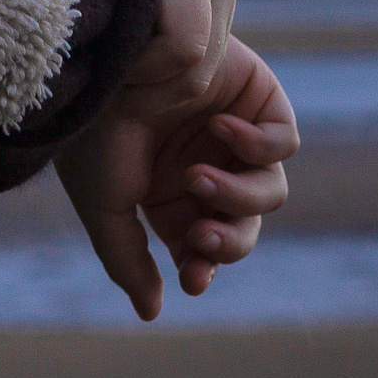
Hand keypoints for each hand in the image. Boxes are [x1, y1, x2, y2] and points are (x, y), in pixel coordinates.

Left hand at [52, 0, 237, 101]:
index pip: (184, 46)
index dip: (141, 73)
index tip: (95, 69)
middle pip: (199, 69)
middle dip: (149, 89)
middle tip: (95, 86)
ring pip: (205, 72)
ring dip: (158, 88)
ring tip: (104, 78)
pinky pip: (205, 58)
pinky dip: (168, 75)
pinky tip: (124, 67)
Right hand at [55, 36, 299, 318]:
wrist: (106, 63)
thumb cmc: (93, 134)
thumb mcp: (104, 205)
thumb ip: (128, 261)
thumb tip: (153, 313)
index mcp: (170, 196)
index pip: (204, 248)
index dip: (205, 265)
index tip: (192, 279)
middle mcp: (207, 168)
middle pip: (243, 226)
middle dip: (228, 241)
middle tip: (201, 236)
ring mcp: (235, 135)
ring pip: (270, 190)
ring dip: (238, 196)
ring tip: (198, 178)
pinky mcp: (259, 100)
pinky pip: (283, 141)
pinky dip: (258, 144)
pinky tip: (220, 128)